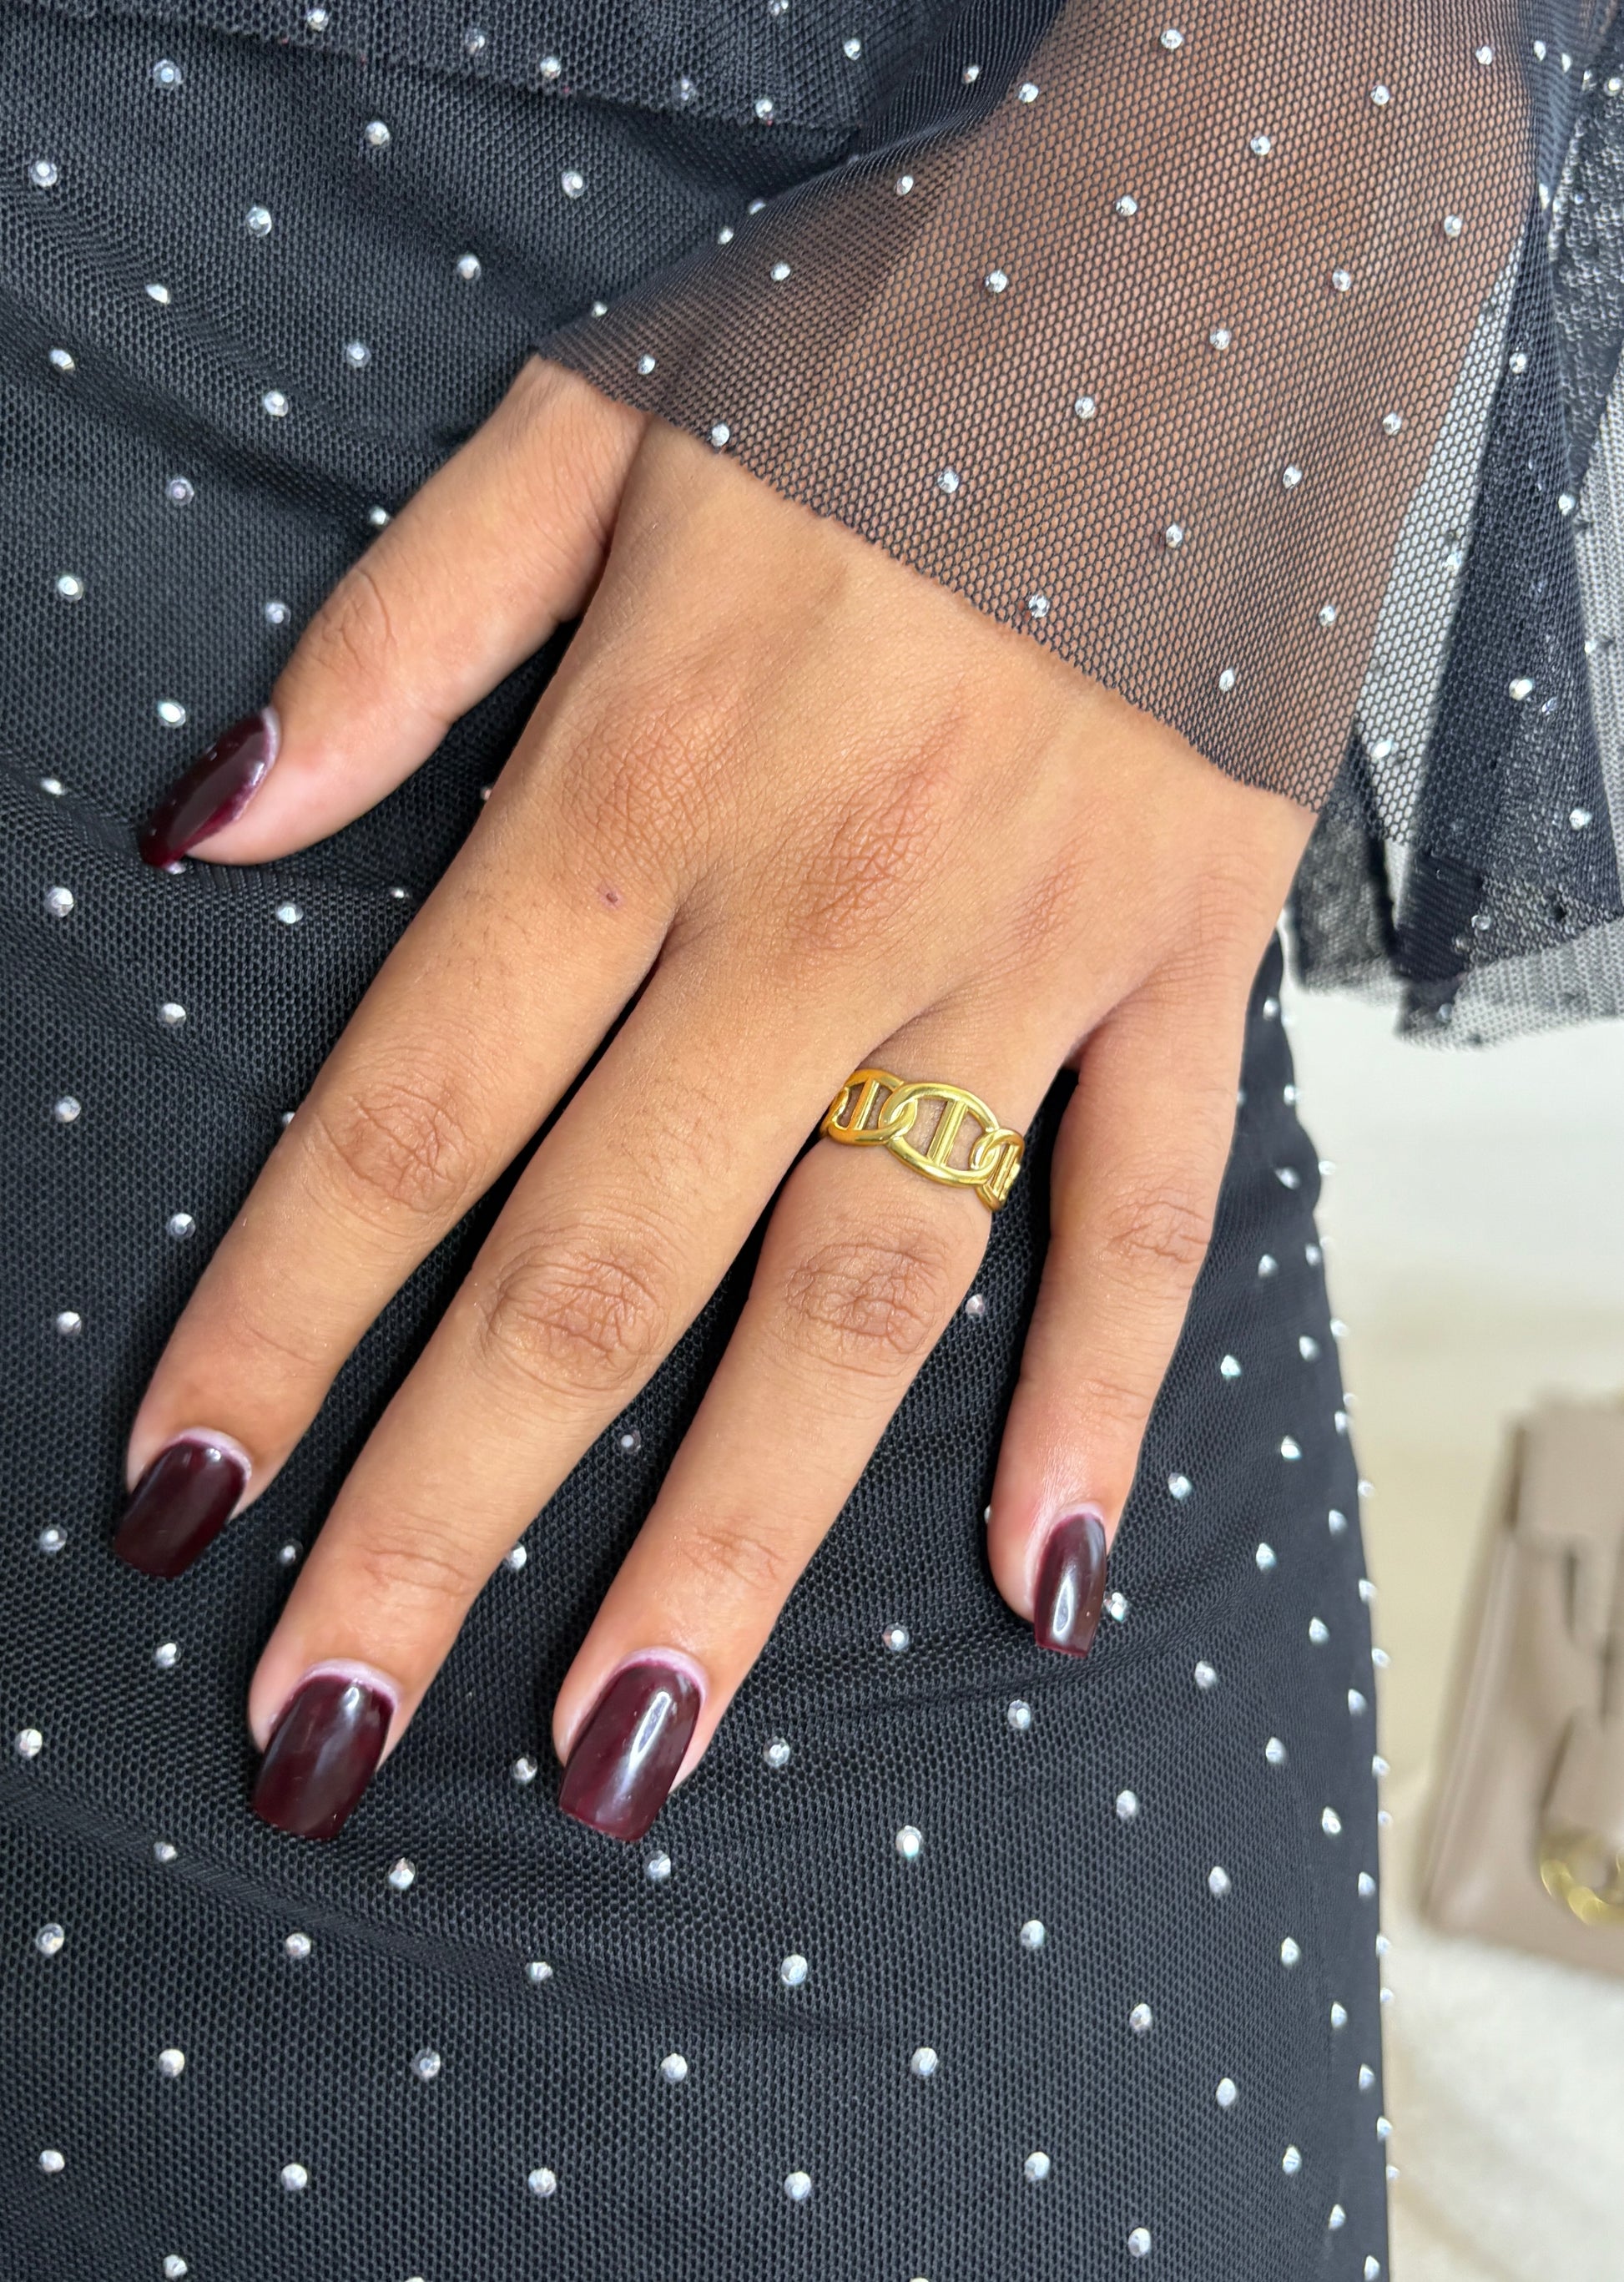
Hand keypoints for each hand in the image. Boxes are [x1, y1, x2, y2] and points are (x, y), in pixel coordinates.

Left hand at [118, 358, 1312, 1843]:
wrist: (1209, 257)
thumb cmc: (879, 346)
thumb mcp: (588, 425)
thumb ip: (394, 646)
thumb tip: (211, 836)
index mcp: (642, 777)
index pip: (409, 1112)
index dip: (274, 1325)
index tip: (176, 1504)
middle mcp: (821, 905)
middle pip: (599, 1264)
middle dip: (442, 1520)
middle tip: (330, 1744)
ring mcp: (1025, 955)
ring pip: (861, 1292)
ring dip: (735, 1535)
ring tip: (622, 1747)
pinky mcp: (1190, 962)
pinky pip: (1152, 1210)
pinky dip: (1104, 1394)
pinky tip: (1038, 1582)